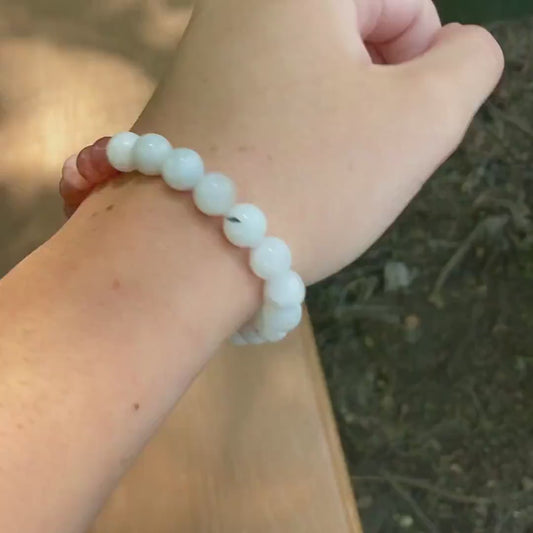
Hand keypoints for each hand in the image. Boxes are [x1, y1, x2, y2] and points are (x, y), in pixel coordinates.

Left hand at [134, 0, 502, 283]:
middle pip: (351, 42)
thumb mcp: (422, 118)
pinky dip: (288, 142)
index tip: (391, 128)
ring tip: (312, 177)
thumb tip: (450, 52)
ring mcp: (203, 55)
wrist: (182, 255)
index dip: (420, 72)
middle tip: (352, 158)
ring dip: (332, 127)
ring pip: (309, 82)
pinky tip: (276, 182)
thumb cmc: (308, 179)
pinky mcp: (187, 105)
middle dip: (372, 101)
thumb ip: (469, 66)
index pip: (403, 4)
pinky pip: (266, 111)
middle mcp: (240, 5)